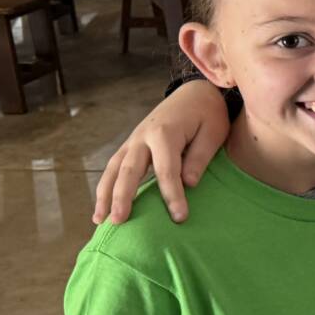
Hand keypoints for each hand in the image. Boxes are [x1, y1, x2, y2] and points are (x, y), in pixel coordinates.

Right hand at [91, 79, 232, 224]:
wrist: (194, 93)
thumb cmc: (207, 114)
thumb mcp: (213, 133)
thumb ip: (199, 158)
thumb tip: (188, 185)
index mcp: (165, 132)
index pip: (167, 170)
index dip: (172, 195)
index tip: (179, 217)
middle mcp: (143, 136)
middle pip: (129, 170)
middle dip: (123, 197)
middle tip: (120, 221)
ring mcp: (133, 141)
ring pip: (113, 169)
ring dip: (105, 195)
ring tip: (101, 221)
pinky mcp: (130, 146)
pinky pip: (113, 168)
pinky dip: (105, 188)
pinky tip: (102, 209)